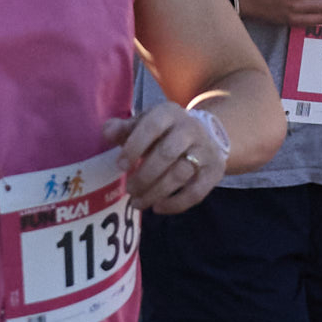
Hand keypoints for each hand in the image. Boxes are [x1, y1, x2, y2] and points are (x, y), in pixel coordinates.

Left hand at [117, 86, 230, 215]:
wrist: (206, 135)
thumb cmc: (164, 132)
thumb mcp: (144, 124)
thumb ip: (123, 128)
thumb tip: (106, 132)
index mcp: (169, 113)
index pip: (152, 127)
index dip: (135, 147)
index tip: (121, 166)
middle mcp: (190, 129)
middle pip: (167, 154)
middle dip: (144, 175)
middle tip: (129, 189)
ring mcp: (205, 150)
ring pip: (180, 174)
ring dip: (156, 192)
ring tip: (137, 203)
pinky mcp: (214, 171)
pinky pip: (197, 192)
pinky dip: (176, 203)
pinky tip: (158, 208)